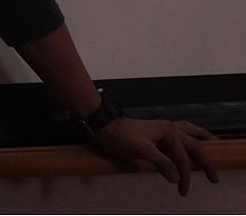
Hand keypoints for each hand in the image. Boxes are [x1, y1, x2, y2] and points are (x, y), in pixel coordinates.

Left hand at [90, 116, 219, 195]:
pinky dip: (187, 141)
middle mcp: (168, 128)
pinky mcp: (156, 134)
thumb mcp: (140, 149)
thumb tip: (177, 177)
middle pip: (194, 144)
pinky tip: (190, 142)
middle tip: (214, 177)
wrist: (104, 127)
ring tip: (214, 145)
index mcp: (168, 131)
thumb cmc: (120, 136)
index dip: (185, 176)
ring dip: (201, 141)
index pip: (183, 158)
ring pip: (188, 134)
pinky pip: (178, 137)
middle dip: (205, 160)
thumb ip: (161, 162)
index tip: (183, 191)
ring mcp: (162, 130)